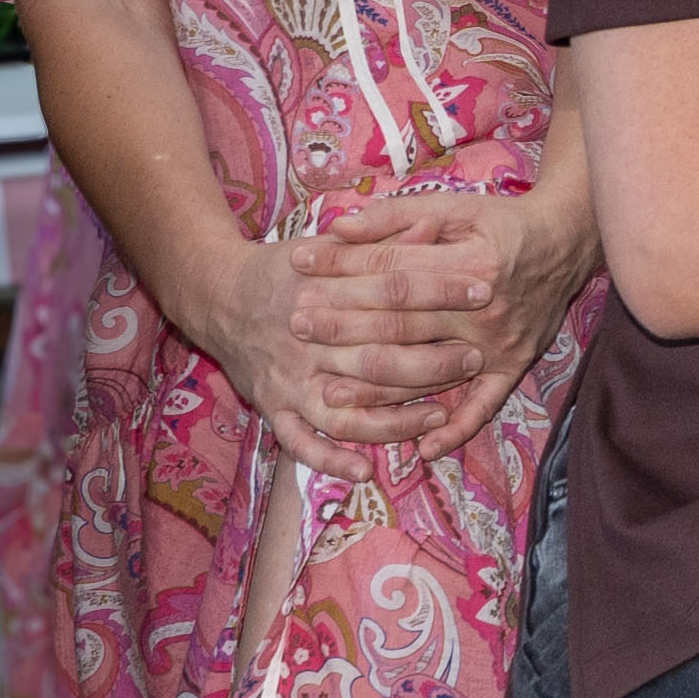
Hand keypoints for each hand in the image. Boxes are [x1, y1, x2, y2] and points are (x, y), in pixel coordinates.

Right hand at [182, 224, 473, 474]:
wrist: (215, 295)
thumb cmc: (284, 270)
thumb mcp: (328, 246)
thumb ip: (379, 242)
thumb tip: (431, 227)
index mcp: (320, 291)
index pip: (392, 291)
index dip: (441, 291)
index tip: (483, 291)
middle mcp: (304, 340)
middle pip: (377, 356)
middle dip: (431, 360)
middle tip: (474, 357)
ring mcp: (287, 379)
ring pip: (347, 408)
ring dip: (395, 417)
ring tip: (440, 414)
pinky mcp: (271, 407)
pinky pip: (300, 443)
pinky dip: (330, 460)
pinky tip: (365, 471)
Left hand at [288, 187, 600, 471]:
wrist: (567, 241)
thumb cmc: (502, 221)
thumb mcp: (453, 204)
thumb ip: (394, 215)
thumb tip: (336, 226)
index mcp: (468, 264)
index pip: (390, 269)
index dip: (341, 265)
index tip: (299, 263)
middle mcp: (483, 310)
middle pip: (400, 324)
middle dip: (343, 325)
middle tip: (296, 326)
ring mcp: (498, 344)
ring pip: (427, 372)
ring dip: (377, 388)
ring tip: (328, 395)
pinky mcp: (513, 365)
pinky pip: (484, 407)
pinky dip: (456, 431)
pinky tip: (423, 449)